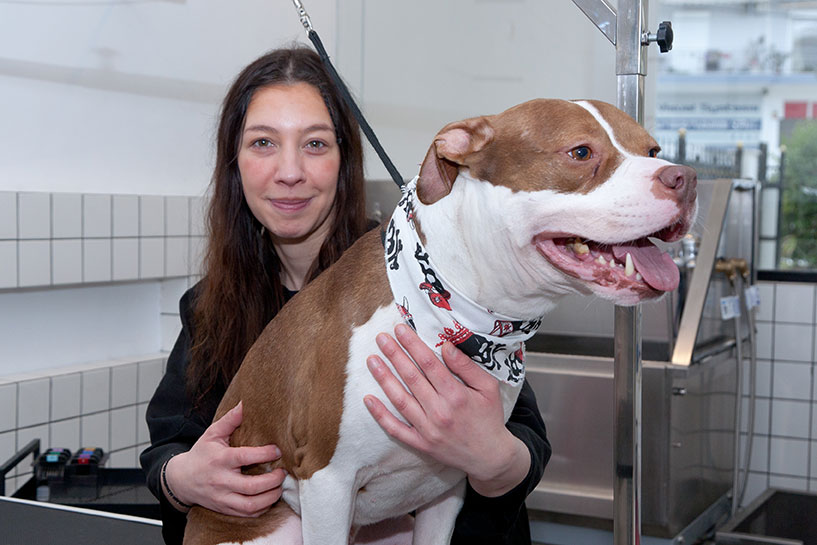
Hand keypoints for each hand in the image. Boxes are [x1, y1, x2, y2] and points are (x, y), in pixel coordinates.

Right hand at [164, 401, 286, 516]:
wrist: (181, 480)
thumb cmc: (201, 454)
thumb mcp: (212, 434)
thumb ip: (231, 419)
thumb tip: (246, 403)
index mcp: (220, 460)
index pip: (244, 457)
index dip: (264, 454)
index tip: (278, 450)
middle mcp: (221, 481)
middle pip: (251, 487)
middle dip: (273, 481)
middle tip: (283, 472)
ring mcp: (222, 498)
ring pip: (251, 505)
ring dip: (270, 497)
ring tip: (279, 486)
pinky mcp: (224, 509)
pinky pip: (247, 514)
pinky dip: (262, 508)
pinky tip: (269, 497)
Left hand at [363, 324, 529, 496]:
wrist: (490, 457)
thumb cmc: (489, 418)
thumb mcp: (488, 387)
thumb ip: (466, 366)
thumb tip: (446, 345)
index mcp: (456, 395)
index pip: (428, 363)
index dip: (412, 344)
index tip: (400, 329)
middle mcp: (439, 411)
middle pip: (411, 378)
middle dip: (394, 355)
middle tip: (381, 338)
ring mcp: (428, 429)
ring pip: (400, 400)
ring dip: (384, 378)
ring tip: (372, 360)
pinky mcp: (421, 444)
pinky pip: (396, 429)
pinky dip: (380, 415)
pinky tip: (367, 399)